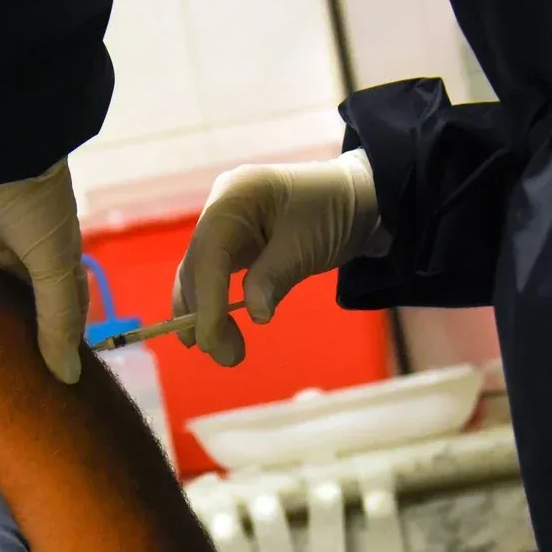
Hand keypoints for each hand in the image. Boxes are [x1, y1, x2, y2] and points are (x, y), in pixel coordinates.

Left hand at [0, 159, 87, 384]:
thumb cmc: (32, 205)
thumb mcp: (53, 264)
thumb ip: (58, 318)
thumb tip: (68, 376)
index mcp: (60, 255)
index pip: (68, 304)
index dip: (63, 336)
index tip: (50, 371)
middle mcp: (32, 245)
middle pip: (27, 291)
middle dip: (19, 320)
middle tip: (4, 362)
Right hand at [172, 148, 384, 365]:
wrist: (356, 200)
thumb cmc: (334, 213)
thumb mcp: (307, 245)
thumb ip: (275, 276)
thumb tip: (255, 315)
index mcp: (235, 195)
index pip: (209, 252)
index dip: (207, 298)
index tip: (209, 340)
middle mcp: (219, 208)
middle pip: (196, 265)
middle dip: (203, 314)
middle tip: (226, 357)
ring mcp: (221, 226)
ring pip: (197, 275)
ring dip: (204, 315)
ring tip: (226, 354)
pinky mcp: (229, 245)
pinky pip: (212, 276)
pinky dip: (213, 305)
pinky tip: (218, 333)